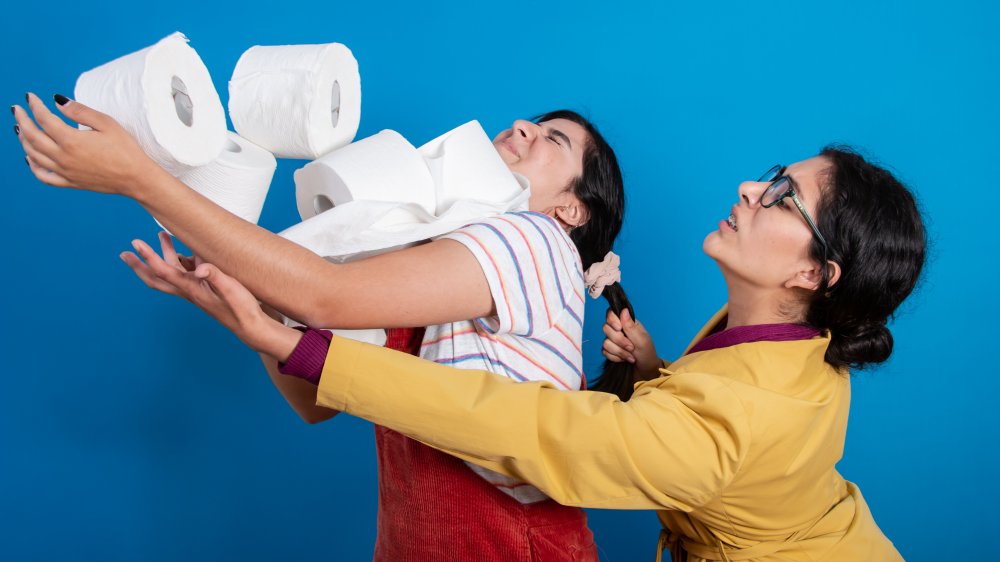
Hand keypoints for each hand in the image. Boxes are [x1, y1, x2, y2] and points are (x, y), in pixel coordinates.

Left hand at [13, 93, 160, 196]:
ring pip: (33, 155)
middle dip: (22, 120)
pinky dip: (32, 166)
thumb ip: (80, 111)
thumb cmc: (126, 150)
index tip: (30, 97)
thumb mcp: (107, 123)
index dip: (35, 106)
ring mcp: (65, 171)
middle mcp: (63, 157)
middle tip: (17, 110)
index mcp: (72, 140)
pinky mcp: (70, 182)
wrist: (136, 178)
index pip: (44, 119)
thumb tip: (58, 102)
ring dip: (23, 140)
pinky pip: (43, 176)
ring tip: (21, 129)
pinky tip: (29, 157)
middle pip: (33, 136)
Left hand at [121, 232, 298, 358]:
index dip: (148, 257)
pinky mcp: (202, 291)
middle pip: (156, 278)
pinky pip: (183, 275)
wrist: (249, 326)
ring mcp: (194, 292)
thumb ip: (216, 276)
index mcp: (191, 289)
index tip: (135, 243)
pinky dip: (178, 262)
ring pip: (169, 275)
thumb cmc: (241, 308)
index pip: (164, 271)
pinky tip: (186, 252)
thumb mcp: (231, 289)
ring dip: (162, 256)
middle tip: (124, 254)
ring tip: (163, 236)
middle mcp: (188, 291)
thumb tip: (199, 267)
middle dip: (139, 266)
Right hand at [602, 308, 661, 379]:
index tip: (619, 328)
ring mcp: (612, 341)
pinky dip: (616, 358)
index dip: (612, 320)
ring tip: (631, 356)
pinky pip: (605, 352)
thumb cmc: (647, 353)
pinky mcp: (609, 351)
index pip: (611, 313)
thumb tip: (623, 310)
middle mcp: (618, 330)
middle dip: (619, 341)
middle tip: (631, 347)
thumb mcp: (642, 339)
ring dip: (619, 351)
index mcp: (627, 323)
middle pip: (606, 328)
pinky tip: (624, 360)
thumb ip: (630, 326)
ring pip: (605, 342)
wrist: (646, 371)